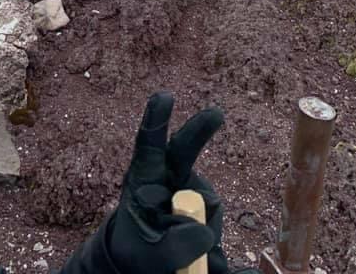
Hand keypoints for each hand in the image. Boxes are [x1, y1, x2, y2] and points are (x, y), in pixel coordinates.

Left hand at [107, 91, 258, 273]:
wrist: (148, 263)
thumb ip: (174, 246)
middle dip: (199, 130)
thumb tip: (203, 231)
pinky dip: (208, 238)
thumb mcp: (149, 255)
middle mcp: (168, 176)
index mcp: (143, 179)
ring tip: (178, 249)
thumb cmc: (139, 251)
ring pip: (206, 204)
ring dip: (201, 227)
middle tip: (216, 114)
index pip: (148, 146)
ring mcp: (189, 189)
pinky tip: (196, 248)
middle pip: (183, 150)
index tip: (164, 96)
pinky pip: (213, 221)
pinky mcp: (205, 205)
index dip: (155, 120)